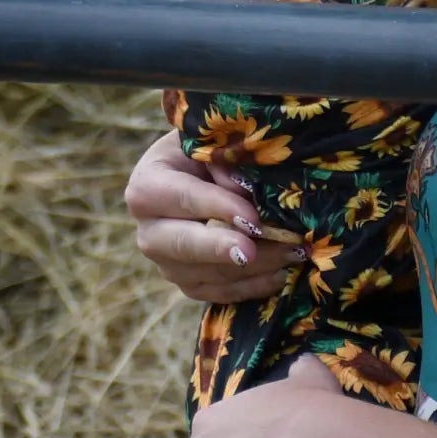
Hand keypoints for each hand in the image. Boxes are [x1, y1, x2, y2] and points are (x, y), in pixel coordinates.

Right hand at [123, 132, 302, 301]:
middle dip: (220, 249)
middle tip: (253, 251)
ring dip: (252, 267)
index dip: (216, 207)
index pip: (181, 198)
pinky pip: (219, 293)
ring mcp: (166, 263)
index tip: (252, 218)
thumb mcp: (212, 144)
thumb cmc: (208, 153)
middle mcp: (148, 231)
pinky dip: (252, 286)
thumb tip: (244, 190)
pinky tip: (281, 274)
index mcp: (146, 186)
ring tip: (290, 253)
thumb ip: (225, 160)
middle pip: (182, 244)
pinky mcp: (188, 284)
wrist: (198, 176)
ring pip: (206, 274)